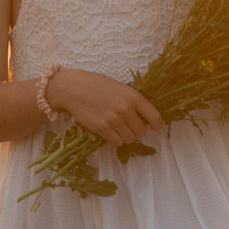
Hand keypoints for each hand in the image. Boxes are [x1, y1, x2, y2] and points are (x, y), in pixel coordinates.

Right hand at [47, 68, 164, 147]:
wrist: (72, 88)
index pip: (155, 117)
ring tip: (116, 127)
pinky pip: (117, 143)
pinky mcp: (102, 129)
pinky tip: (108, 131)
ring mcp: (114, 120)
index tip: (153, 127)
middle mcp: (126, 109)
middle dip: (136, 130)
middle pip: (142, 131)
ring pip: (130, 139)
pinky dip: (115, 140)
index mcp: (133, 96)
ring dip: (125, 136)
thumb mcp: (120, 88)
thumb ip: (133, 102)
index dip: (156, 125)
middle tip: (127, 125)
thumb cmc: (96, 85)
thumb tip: (145, 119)